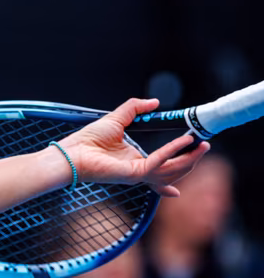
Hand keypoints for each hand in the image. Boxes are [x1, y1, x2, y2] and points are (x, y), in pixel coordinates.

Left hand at [57, 98, 209, 196]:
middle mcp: (139, 170)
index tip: (195, 155)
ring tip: (201, 145)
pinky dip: (172, 152)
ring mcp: (137, 174)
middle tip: (205, 146)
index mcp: (135, 160)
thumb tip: (155, 102)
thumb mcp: (116, 118)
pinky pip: (158, 163)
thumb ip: (135, 108)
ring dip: (188, 159)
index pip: (163, 167)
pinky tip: (183, 142)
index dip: (180, 165)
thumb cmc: (88, 139)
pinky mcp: (133, 174)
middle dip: (191, 161)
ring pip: (171, 171)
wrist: (72, 151)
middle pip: (173, 171)